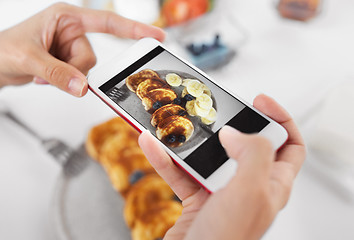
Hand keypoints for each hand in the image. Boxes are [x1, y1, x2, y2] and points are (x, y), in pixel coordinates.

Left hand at [0, 3, 164, 96]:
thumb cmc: (3, 49)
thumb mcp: (29, 59)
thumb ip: (58, 73)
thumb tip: (82, 87)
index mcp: (66, 17)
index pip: (107, 22)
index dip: (134, 29)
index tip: (155, 35)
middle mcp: (71, 31)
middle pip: (93, 57)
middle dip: (75, 70)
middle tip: (52, 71)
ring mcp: (70, 47)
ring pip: (87, 70)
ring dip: (69, 77)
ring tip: (45, 72)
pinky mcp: (68, 61)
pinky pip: (80, 76)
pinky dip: (66, 81)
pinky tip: (48, 77)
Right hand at [138, 94, 305, 239]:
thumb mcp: (250, 192)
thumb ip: (252, 154)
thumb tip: (234, 133)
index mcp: (272, 184)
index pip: (290, 145)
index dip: (280, 119)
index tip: (258, 101)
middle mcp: (248, 186)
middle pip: (243, 144)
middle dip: (225, 124)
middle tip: (210, 109)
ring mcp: (222, 192)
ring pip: (207, 156)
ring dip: (187, 141)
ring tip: (171, 122)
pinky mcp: (197, 198)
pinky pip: (181, 172)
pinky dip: (165, 159)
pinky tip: (151, 145)